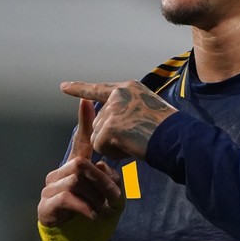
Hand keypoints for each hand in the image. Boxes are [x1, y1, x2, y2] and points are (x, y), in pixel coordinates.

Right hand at [35, 98, 123, 240]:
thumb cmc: (95, 217)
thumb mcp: (109, 195)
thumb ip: (109, 178)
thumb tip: (104, 166)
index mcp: (77, 168)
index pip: (81, 141)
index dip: (84, 121)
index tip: (89, 101)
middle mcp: (60, 174)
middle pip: (82, 164)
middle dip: (103, 182)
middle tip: (115, 200)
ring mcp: (50, 189)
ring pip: (76, 180)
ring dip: (95, 197)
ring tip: (103, 211)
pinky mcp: (45, 205)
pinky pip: (67, 197)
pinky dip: (84, 207)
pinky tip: (92, 215)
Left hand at [61, 80, 176, 159]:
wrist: (176, 138)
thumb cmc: (169, 130)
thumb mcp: (149, 109)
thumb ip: (128, 110)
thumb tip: (111, 124)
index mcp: (128, 88)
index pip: (99, 89)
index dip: (79, 88)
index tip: (63, 87)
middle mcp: (118, 94)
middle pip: (99, 122)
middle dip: (111, 136)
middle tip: (137, 138)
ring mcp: (113, 110)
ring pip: (98, 136)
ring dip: (113, 146)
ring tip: (137, 142)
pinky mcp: (109, 127)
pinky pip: (101, 147)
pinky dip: (114, 153)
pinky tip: (131, 148)